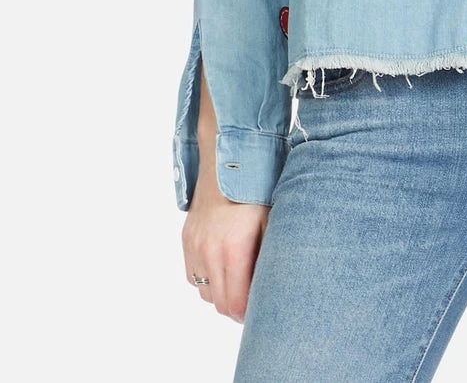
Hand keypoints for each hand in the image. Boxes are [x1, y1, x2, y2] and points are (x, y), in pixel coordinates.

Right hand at [181, 165, 269, 323]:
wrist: (229, 158)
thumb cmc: (259, 189)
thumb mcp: (274, 223)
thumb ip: (269, 260)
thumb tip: (272, 290)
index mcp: (233, 249)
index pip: (234, 304)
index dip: (249, 314)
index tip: (262, 309)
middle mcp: (208, 250)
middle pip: (219, 303)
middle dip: (237, 307)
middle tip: (255, 300)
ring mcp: (194, 245)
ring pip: (205, 292)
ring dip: (222, 293)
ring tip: (241, 280)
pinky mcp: (187, 238)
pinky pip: (193, 275)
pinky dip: (207, 279)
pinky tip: (223, 266)